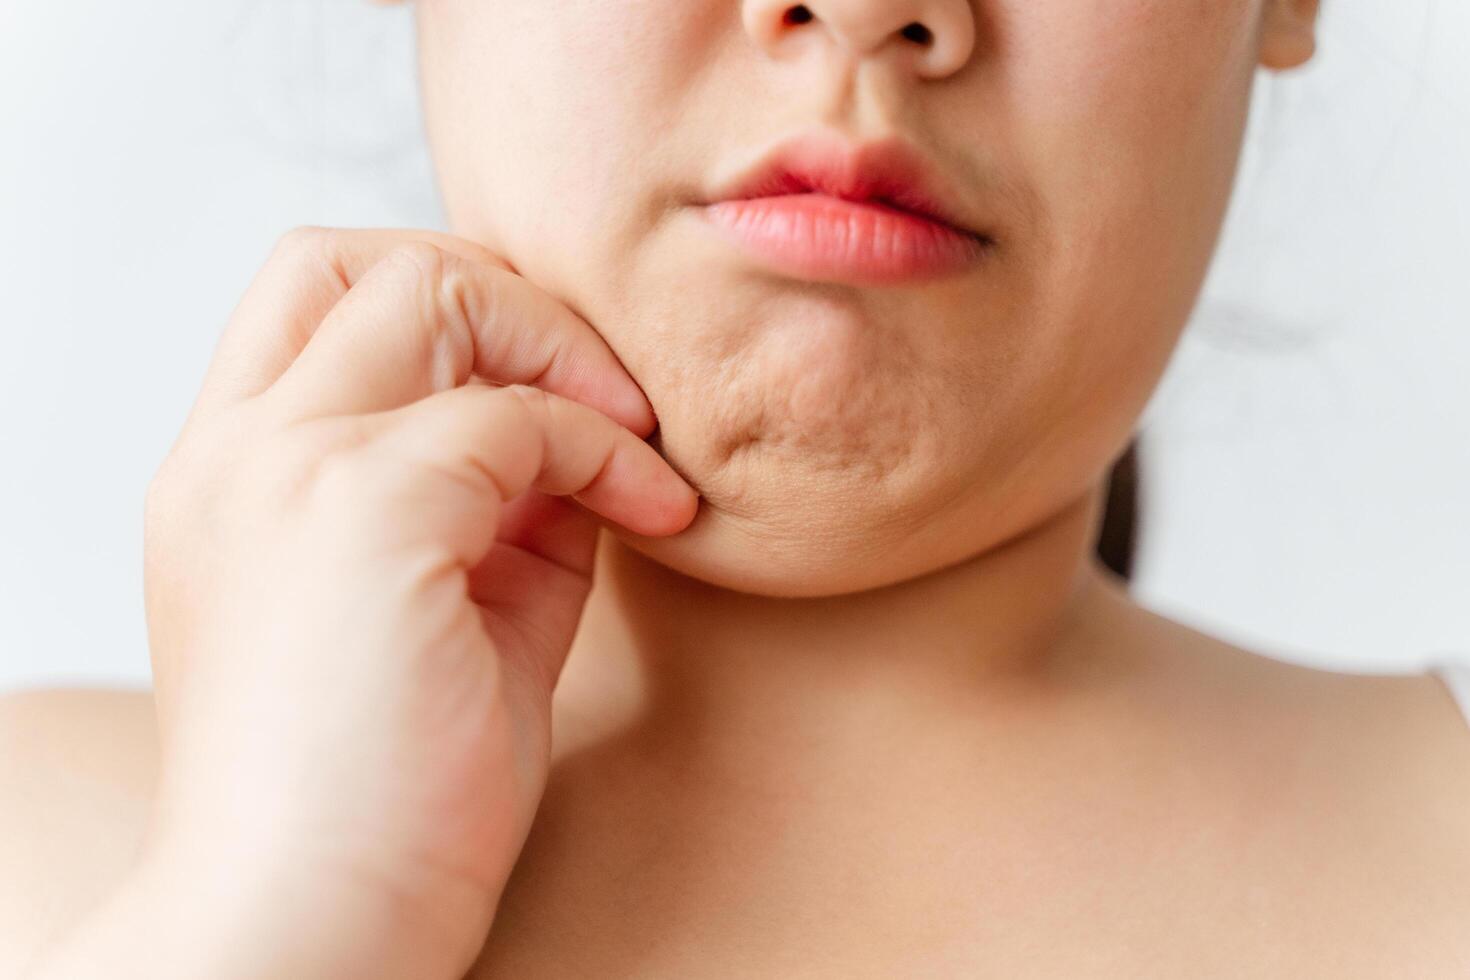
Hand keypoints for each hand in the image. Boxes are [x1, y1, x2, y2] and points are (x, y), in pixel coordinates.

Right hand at [127, 227, 696, 977]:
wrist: (316, 930)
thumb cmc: (380, 798)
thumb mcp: (440, 614)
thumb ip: (494, 508)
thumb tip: (584, 432)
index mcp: (227, 480)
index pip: (312, 298)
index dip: (446, 309)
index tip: (553, 394)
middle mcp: (233, 456)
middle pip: (351, 257)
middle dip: (499, 296)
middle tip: (597, 390)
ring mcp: (286, 471)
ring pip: (427, 292)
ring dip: (557, 352)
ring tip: (636, 443)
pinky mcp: (365, 512)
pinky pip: (518, 417)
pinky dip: (605, 449)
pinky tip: (658, 514)